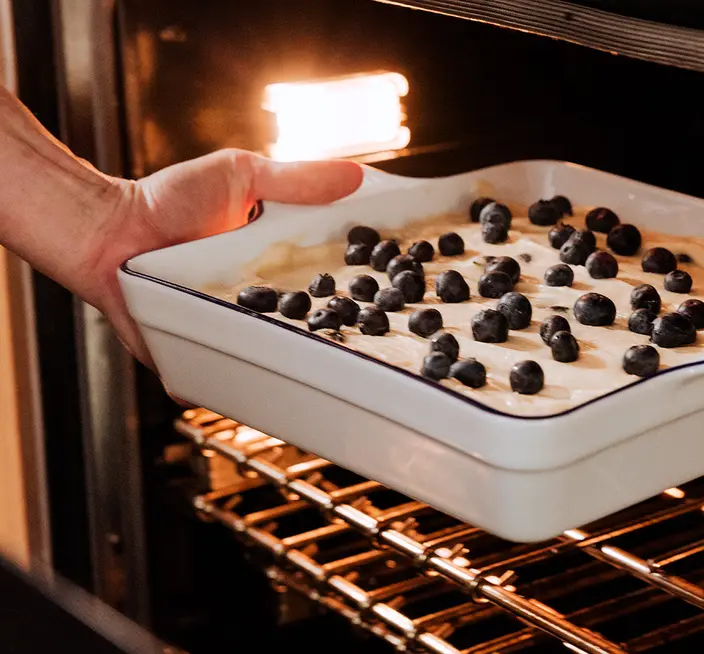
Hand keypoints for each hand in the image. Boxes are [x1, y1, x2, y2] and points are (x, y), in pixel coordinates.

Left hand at [89, 149, 362, 367]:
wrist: (107, 234)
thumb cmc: (167, 199)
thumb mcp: (241, 175)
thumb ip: (297, 179)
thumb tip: (356, 176)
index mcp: (282, 260)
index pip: (336, 277)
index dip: (367, 285)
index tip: (398, 288)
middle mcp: (265, 301)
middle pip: (318, 325)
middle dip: (345, 333)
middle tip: (372, 337)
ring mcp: (237, 331)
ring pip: (283, 357)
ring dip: (305, 363)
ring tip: (333, 368)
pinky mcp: (205, 357)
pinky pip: (235, 381)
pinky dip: (251, 390)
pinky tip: (273, 392)